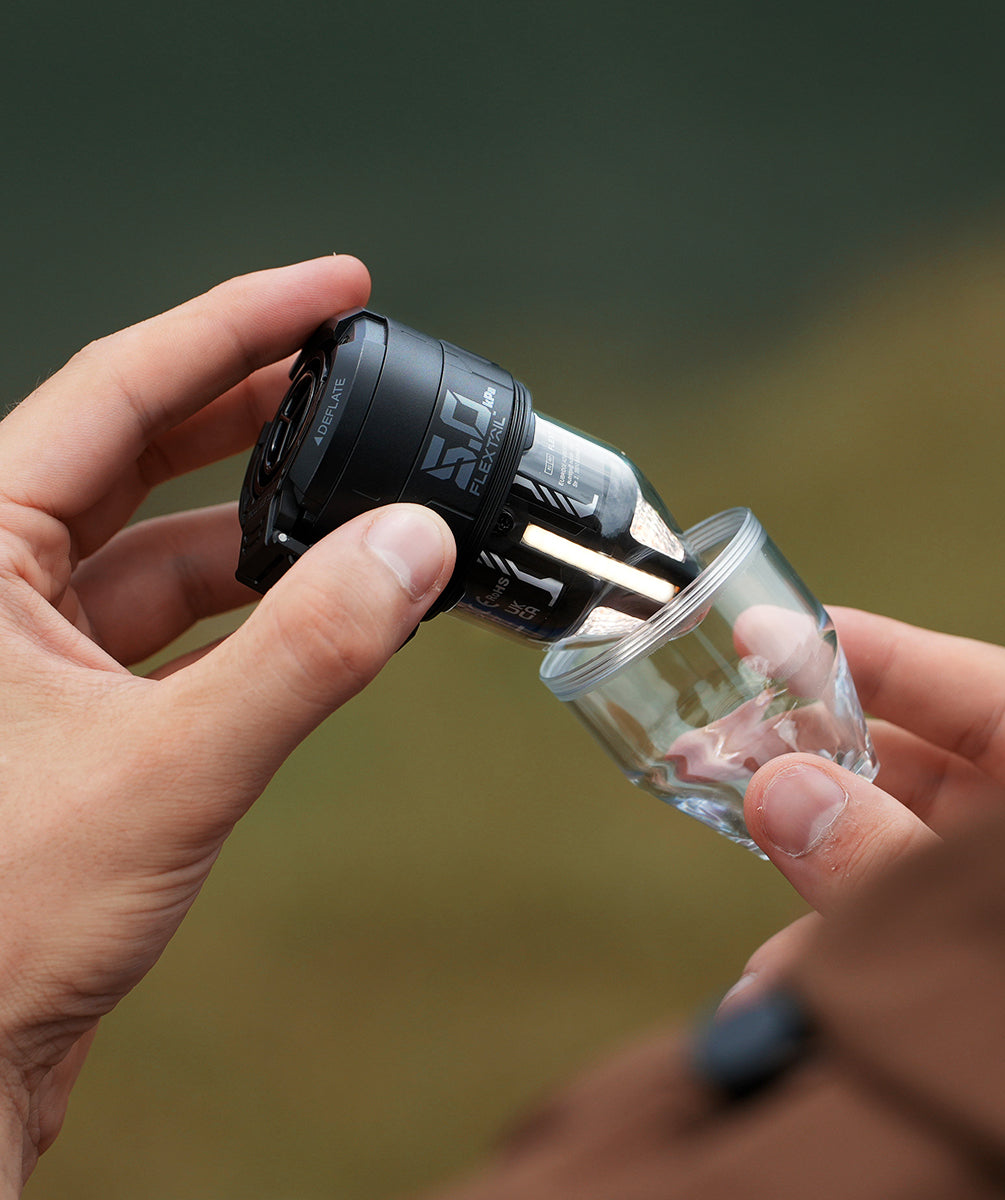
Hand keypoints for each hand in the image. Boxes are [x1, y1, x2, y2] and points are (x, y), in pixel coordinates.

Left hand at [0, 259, 455, 1190]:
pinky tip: (327, 603)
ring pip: (166, 544)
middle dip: (257, 404)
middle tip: (357, 365)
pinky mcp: (71, 708)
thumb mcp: (170, 771)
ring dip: (271, 524)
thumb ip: (304, 655)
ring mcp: (32, 646)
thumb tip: (415, 550)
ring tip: (369, 499)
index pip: (117, 389)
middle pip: (141, 447)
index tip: (336, 289)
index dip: (236, 324)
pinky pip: (178, 625)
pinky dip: (257, 608)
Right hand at [724, 606, 1004, 1007]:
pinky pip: (887, 944)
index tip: (774, 634)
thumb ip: (889, 860)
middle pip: (913, 767)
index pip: (981, 694)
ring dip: (804, 879)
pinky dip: (827, 965)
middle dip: (811, 762)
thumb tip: (777, 790)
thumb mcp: (1002, 917)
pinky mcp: (966, 967)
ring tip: (727, 855)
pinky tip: (772, 996)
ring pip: (885, 860)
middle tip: (720, 746)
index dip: (876, 653)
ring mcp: (1000, 904)